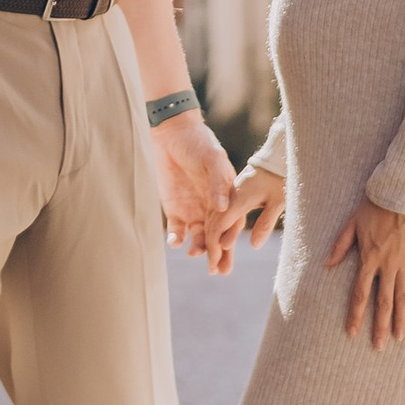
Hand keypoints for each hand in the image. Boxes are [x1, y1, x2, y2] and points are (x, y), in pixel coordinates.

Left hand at [154, 112, 244, 270]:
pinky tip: (176, 241)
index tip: (228, 251)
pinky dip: (177, 239)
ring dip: (199, 248)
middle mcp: (212, 207)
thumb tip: (223, 208)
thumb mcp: (211, 159)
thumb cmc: (198, 143)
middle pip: (218, 236)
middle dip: (218, 255)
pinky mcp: (175, 210)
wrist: (171, 133)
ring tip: (195, 254)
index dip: (231, 238)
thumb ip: (217, 183)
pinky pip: (177, 231)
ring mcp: (193, 210)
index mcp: (227, 197)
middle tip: (218, 271)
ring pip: (199, 237)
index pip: (233, 223)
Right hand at [211, 163, 283, 257]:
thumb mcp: (279, 201)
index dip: (215, 247)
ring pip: (213, 218)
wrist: (277, 155)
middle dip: (211, 248)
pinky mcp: (231, 193)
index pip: (219, 226)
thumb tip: (252, 246)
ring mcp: (228, 193)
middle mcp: (229, 196)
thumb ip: (266, 222)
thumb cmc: (282, 176)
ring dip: (211, 239)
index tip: (214, 266)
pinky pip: (218, 212)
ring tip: (214, 259)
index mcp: (238, 198)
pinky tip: (219, 239)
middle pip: (213, 224)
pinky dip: (215, 228)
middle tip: (213, 271)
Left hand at [328, 197, 404, 347]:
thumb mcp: (352, 222)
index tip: (352, 333)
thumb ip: (340, 245)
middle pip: (382, 302)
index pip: (359, 293)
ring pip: (403, 297)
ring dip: (401, 320)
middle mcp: (387, 265)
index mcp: (368, 258)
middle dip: (379, 326)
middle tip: (378, 347)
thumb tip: (326, 265)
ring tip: (399, 339)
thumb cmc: (375, 204)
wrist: (404, 191)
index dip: (355, 315)